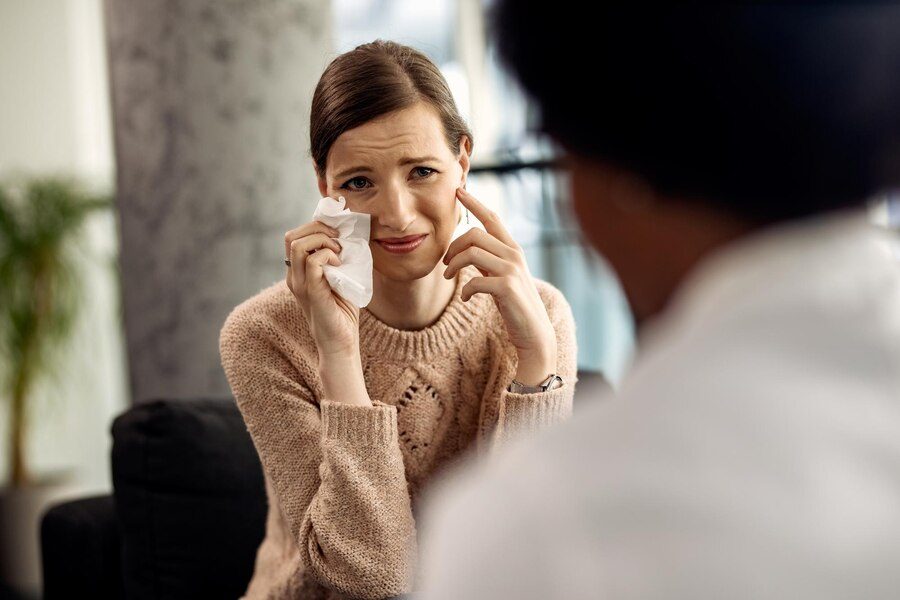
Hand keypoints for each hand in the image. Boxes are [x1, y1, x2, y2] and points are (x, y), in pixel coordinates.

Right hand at [284, 217, 359, 357]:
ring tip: (339, 251)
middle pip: (291, 236)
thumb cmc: (343, 311)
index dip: (314, 227)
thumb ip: (336, 259)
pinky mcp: (311, 291)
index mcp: (298, 272)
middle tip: (338, 238)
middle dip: (317, 228)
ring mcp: (299, 284)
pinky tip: (340, 265)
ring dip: (322, 240)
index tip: (336, 232)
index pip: (294, 237)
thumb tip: (349, 234)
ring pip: (297, 244)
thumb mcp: (339, 278)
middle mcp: (293, 276)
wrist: (341, 342)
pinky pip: (312, 261)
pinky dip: (328, 255)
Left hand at [442, 187, 556, 362]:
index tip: (458, 190)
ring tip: (447, 277)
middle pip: (474, 234)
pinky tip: (466, 299)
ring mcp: (512, 270)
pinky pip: (474, 280)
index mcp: (513, 249)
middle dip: (452, 246)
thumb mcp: (501, 276)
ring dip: (452, 265)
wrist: (533, 333)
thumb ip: (488, 260)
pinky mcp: (507, 287)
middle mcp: (514, 254)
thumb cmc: (514, 305)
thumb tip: (466, 247)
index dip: (475, 203)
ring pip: (471, 253)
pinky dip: (465, 290)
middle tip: (444, 263)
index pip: (492, 218)